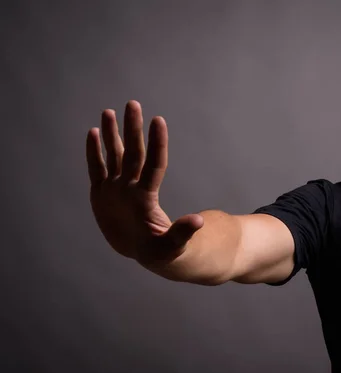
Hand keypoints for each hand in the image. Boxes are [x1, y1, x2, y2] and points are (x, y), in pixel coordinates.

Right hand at [86, 101, 203, 267]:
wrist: (146, 253)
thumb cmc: (163, 251)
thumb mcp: (172, 245)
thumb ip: (182, 232)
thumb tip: (199, 221)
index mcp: (146, 198)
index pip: (153, 164)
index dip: (156, 143)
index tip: (158, 120)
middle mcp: (131, 188)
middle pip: (133, 153)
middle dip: (132, 129)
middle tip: (133, 103)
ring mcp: (117, 189)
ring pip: (114, 156)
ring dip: (112, 134)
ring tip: (110, 111)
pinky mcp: (102, 195)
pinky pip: (96, 169)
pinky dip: (94, 152)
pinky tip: (93, 132)